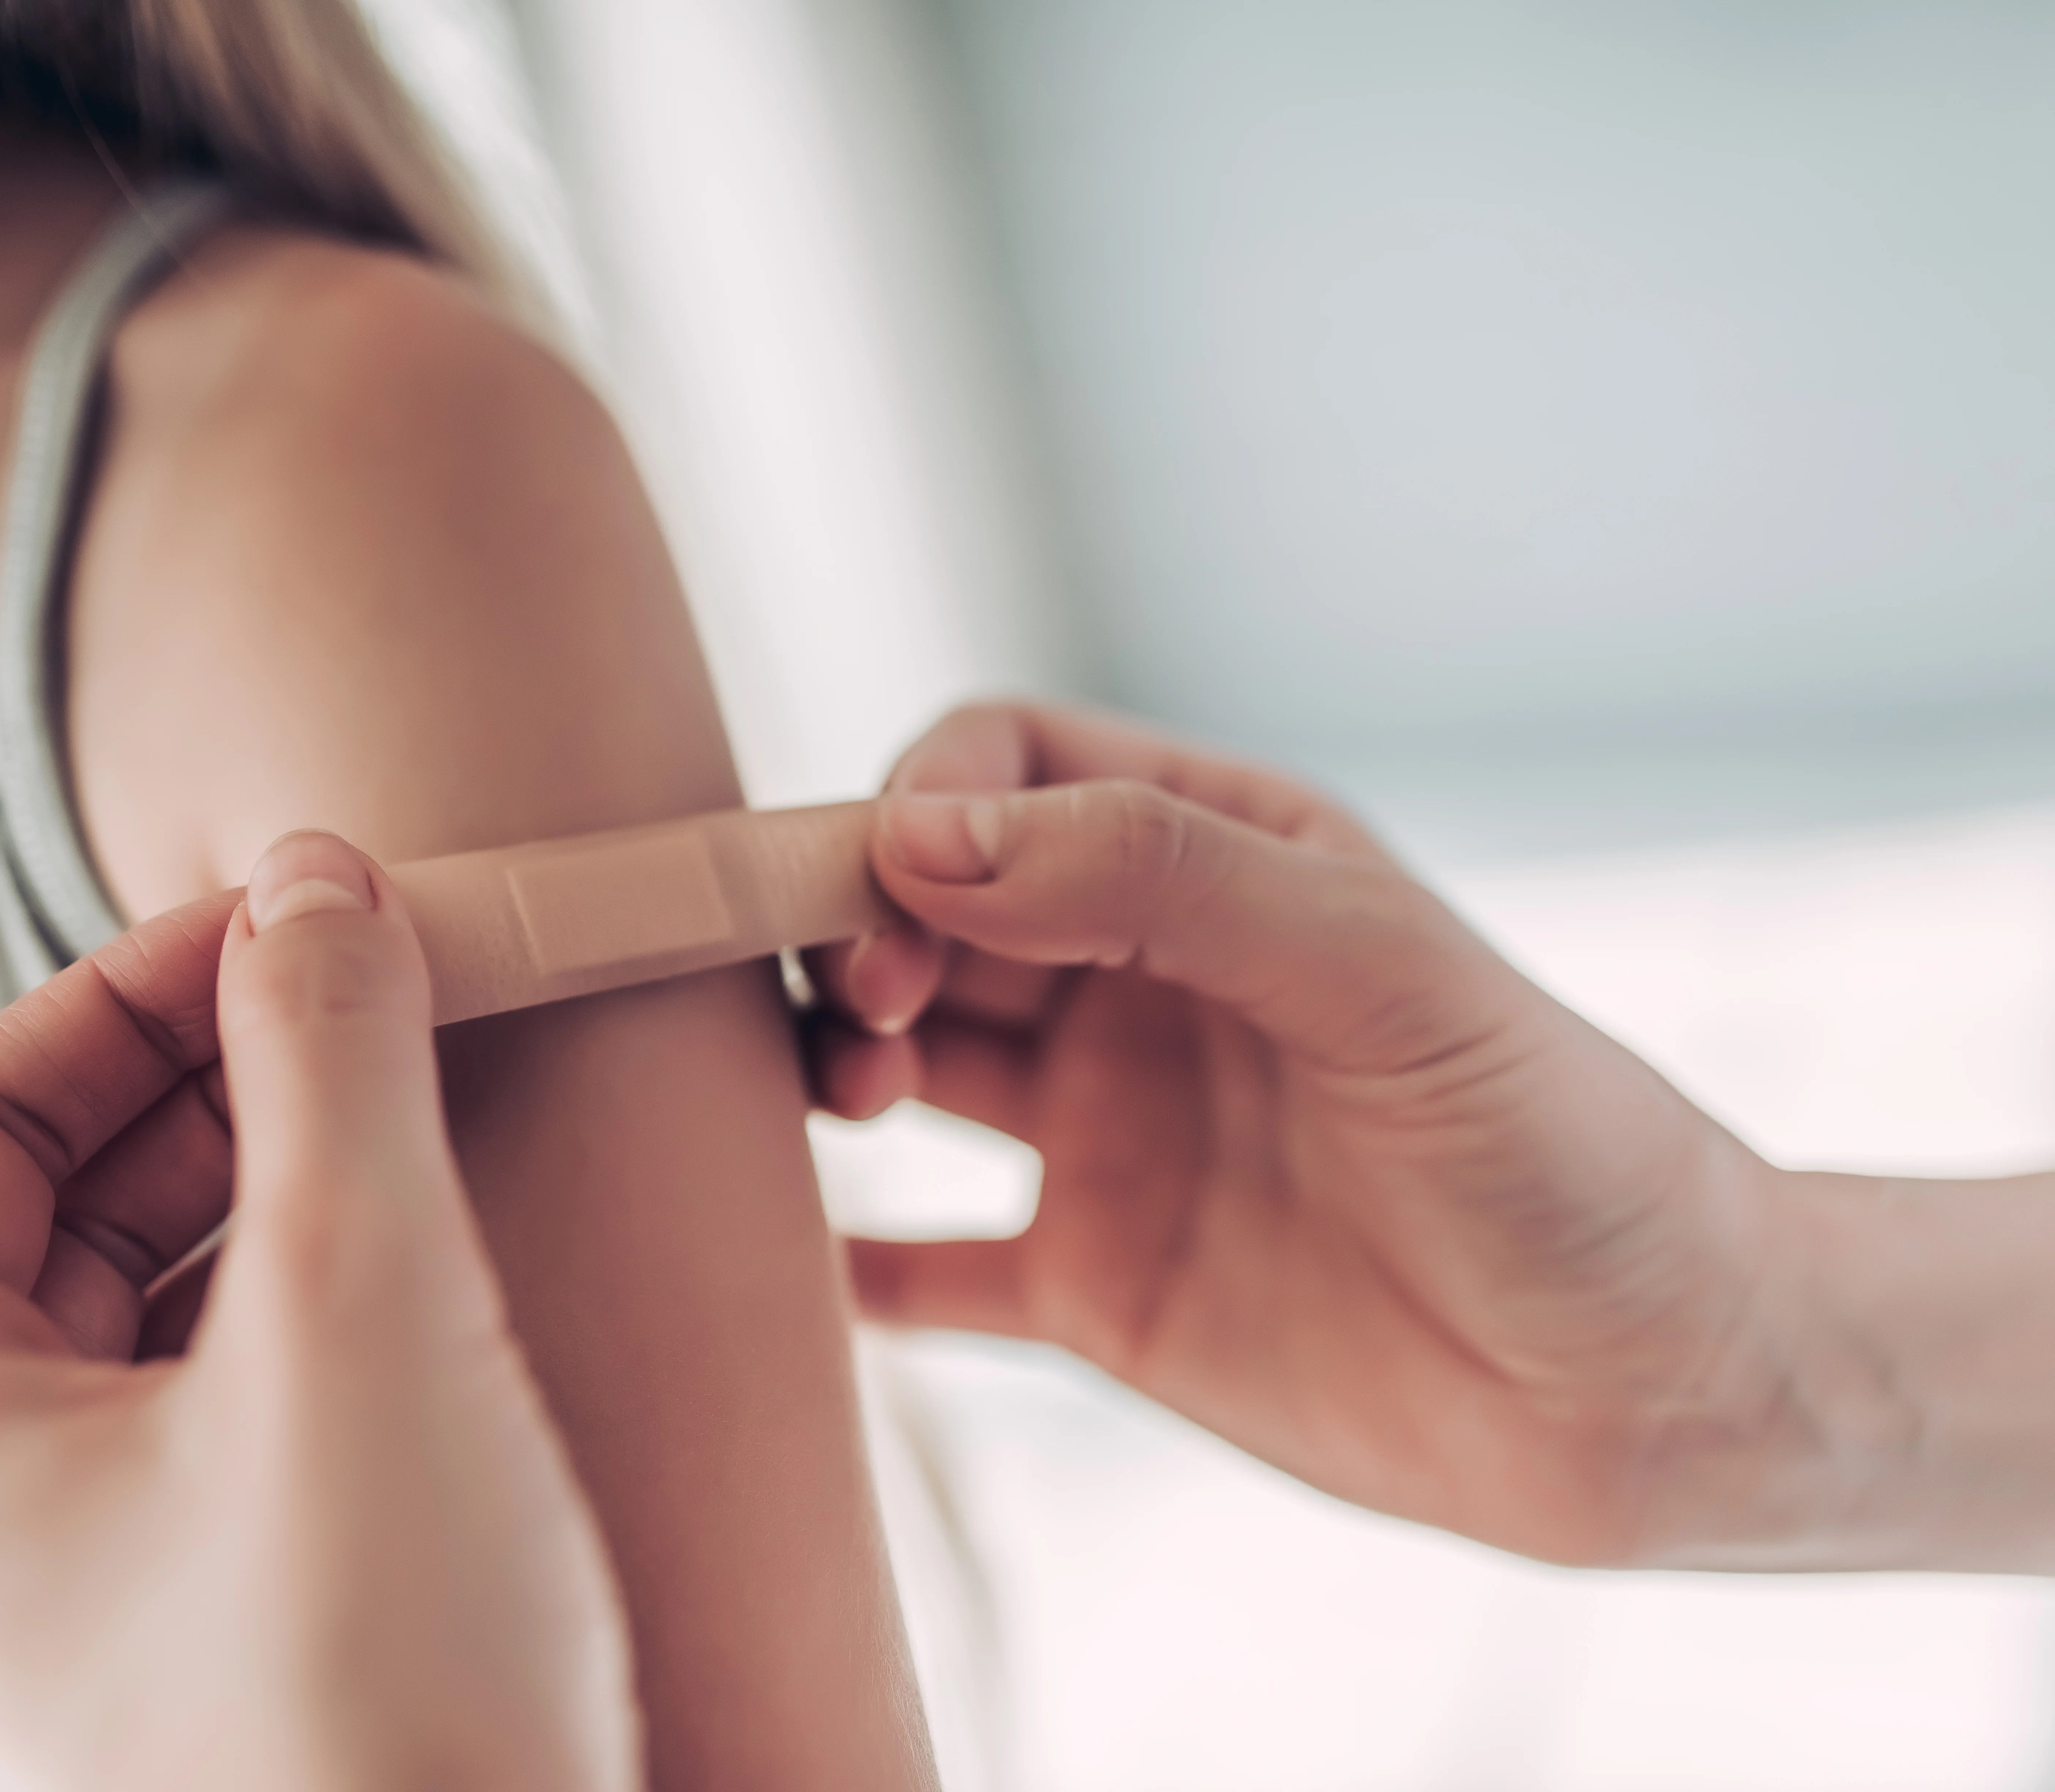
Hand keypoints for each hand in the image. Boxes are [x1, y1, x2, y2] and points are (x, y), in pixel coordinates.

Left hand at [0, 834, 638, 1791]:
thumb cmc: (380, 1658)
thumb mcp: (359, 1304)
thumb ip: (334, 1059)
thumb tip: (322, 876)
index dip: (140, 982)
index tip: (302, 909)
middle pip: (63, 1194)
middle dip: (224, 1069)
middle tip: (383, 978)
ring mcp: (66, 1567)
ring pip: (153, 1288)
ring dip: (284, 1167)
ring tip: (420, 1088)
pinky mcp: (188, 1607)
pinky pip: (219, 1386)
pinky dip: (312, 1284)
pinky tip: (425, 1240)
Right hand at [810, 703, 1845, 1567]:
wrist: (1654, 1389)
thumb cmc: (1560, 1145)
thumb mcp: (1379, 970)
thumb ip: (1160, 878)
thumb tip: (926, 833)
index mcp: (1216, 865)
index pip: (1006, 771)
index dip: (916, 803)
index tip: (889, 881)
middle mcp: (1142, 987)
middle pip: (923, 912)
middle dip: (851, 931)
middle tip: (862, 1011)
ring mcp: (1112, 1138)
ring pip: (904, 1066)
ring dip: (828, 1064)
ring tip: (845, 1102)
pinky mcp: (1100, 1288)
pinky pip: (937, 1267)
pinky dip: (853, 1263)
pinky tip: (793, 1261)